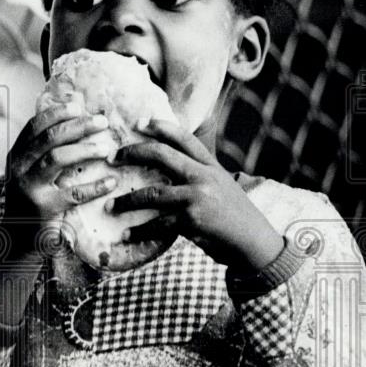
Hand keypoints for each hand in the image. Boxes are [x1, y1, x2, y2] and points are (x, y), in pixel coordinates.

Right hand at [3, 103, 118, 251]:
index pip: (35, 125)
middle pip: (49, 138)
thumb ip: (43, 151)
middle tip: (102, 122)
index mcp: (16, 155)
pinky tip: (111, 182)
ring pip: (57, 158)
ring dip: (85, 149)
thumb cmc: (31, 199)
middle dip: (78, 126)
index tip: (79, 106)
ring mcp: (29, 188)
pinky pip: (73, 193)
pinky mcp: (44, 208)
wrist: (17, 238)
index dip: (57, 112)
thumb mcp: (29, 172)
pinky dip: (95, 186)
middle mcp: (19, 168)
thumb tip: (76, 122)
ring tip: (106, 148)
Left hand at [107, 118, 283, 271]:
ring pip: (152, 193)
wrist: (256, 245)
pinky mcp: (192, 220)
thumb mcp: (222, 187)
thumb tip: (169, 170)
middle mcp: (204, 176)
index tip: (139, 122)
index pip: (184, 137)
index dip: (160, 126)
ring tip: (109, 206)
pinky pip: (157, 223)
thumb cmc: (235, 218)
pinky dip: (138, 230)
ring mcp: (198, 197)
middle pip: (161, 155)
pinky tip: (125, 234)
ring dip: (126, 201)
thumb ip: (200, 175)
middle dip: (132, 153)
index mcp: (211, 166)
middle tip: (111, 158)